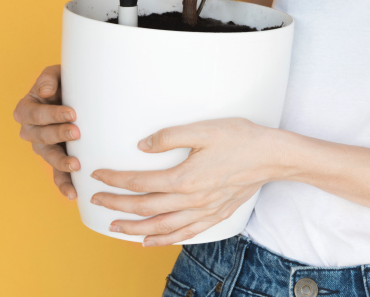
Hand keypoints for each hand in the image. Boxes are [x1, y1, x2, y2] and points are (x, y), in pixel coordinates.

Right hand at [12, 64, 80, 199]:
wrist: (75, 94)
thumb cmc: (64, 82)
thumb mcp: (56, 74)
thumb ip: (49, 79)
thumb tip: (46, 92)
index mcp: (26, 110)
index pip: (37, 114)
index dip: (53, 115)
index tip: (72, 113)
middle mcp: (30, 132)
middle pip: (43, 136)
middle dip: (59, 135)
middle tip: (77, 132)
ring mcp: (42, 148)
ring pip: (50, 157)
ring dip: (62, 162)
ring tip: (76, 165)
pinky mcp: (57, 160)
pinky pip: (58, 175)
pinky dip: (64, 184)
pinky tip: (73, 193)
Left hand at [90, 117, 280, 246]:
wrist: (273, 156)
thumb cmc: (240, 138)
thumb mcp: (203, 129)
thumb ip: (169, 136)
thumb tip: (142, 145)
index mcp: (185, 178)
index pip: (140, 183)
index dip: (116, 180)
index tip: (98, 175)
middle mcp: (191, 200)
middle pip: (145, 208)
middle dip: (117, 204)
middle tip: (96, 200)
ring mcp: (203, 211)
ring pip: (161, 227)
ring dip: (133, 228)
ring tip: (114, 226)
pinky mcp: (215, 215)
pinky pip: (184, 234)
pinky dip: (163, 241)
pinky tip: (149, 241)